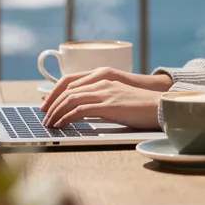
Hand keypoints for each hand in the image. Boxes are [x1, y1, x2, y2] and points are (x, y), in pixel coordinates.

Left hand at [42, 77, 162, 128]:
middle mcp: (101, 82)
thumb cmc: (142, 107)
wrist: (160, 106)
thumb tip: (84, 111)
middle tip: (44, 118)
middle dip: (52, 105)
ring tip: (49, 124)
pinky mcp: (108, 105)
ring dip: (56, 112)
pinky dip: (66, 118)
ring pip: (70, 99)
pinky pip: (79, 110)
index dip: (54, 93)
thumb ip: (101, 100)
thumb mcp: (117, 99)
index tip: (47, 106)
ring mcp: (104, 92)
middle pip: (67, 90)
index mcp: (102, 78)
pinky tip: (61, 125)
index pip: (70, 82)